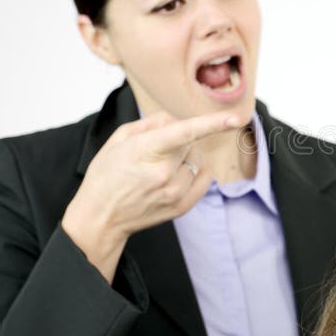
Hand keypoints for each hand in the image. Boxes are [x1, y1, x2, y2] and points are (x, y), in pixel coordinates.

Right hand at [62, 111, 241, 281]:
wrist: (99, 217)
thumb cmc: (106, 175)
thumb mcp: (119, 139)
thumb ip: (151, 123)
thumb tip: (176, 119)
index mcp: (145, 151)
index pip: (185, 132)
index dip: (212, 123)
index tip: (236, 118)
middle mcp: (164, 173)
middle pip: (191, 143)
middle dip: (179, 141)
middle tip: (155, 152)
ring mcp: (175, 192)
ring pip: (198, 160)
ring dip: (186, 158)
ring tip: (159, 169)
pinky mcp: (183, 206)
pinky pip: (205, 177)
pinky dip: (196, 171)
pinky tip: (175, 176)